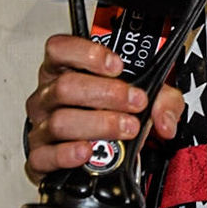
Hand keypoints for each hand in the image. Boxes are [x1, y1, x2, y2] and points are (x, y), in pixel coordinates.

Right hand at [23, 34, 183, 182]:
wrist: (104, 158)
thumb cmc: (115, 117)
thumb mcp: (147, 100)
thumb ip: (163, 101)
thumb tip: (165, 121)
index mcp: (66, 72)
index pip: (60, 49)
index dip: (86, 53)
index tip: (117, 66)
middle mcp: (50, 97)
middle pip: (65, 86)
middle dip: (106, 93)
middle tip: (135, 102)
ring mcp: (42, 128)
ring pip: (60, 121)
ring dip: (99, 124)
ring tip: (125, 129)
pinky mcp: (40, 158)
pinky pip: (45, 156)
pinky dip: (67, 154)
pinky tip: (86, 151)